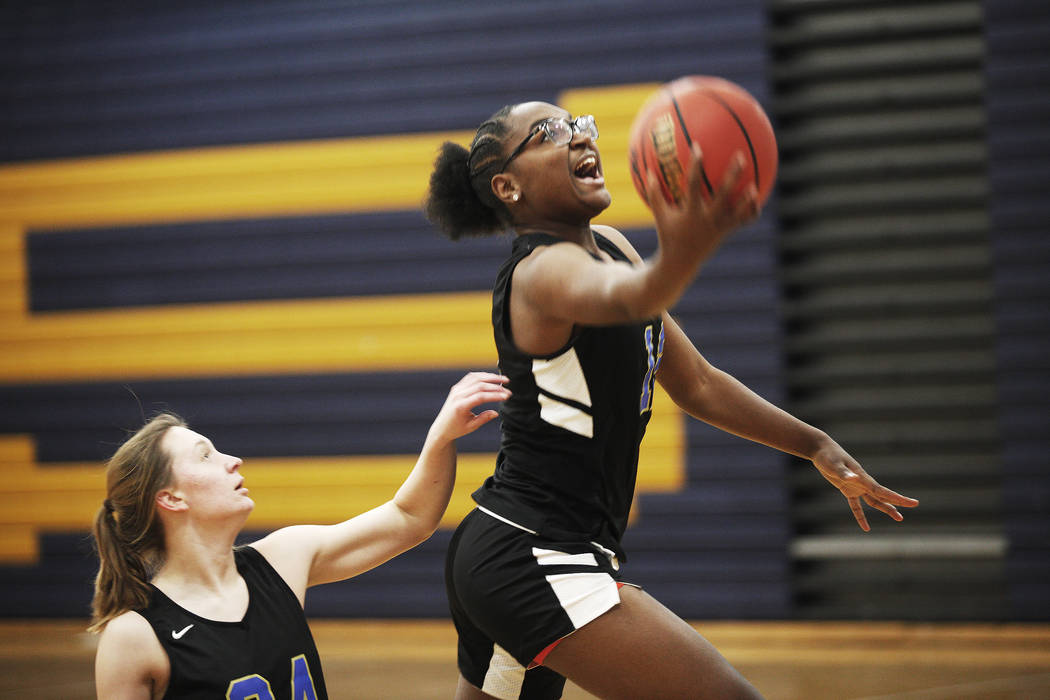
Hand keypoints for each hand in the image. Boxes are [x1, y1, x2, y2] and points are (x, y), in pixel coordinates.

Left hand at [428, 372, 509, 442]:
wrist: (442, 427)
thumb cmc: (456, 429)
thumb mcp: (471, 427)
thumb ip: (484, 418)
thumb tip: (496, 413)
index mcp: (461, 406)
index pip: (481, 397)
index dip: (495, 395)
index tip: (507, 396)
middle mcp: (458, 395)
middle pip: (480, 385)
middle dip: (496, 386)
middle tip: (508, 390)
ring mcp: (456, 389)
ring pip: (476, 378)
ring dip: (491, 377)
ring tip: (504, 380)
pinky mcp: (457, 387)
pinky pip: (471, 377)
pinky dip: (482, 376)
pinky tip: (492, 378)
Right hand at [645, 144, 759, 259]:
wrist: (681, 262)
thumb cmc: (669, 235)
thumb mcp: (660, 216)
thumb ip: (654, 195)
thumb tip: (647, 172)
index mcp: (690, 212)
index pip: (693, 185)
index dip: (695, 166)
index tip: (698, 147)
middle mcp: (707, 218)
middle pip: (723, 195)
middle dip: (732, 176)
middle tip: (740, 157)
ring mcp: (719, 226)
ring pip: (738, 211)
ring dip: (747, 198)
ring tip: (755, 183)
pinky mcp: (726, 232)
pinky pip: (742, 221)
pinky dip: (750, 211)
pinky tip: (757, 198)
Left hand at [811, 442, 918, 530]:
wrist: (821, 450)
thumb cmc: (828, 456)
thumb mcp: (834, 465)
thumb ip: (844, 473)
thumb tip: (854, 478)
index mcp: (862, 478)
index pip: (882, 491)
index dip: (897, 498)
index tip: (913, 503)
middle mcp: (862, 482)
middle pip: (882, 496)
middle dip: (896, 504)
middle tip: (909, 511)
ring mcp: (856, 486)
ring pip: (874, 501)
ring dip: (885, 508)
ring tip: (898, 517)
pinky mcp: (847, 489)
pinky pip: (856, 505)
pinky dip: (860, 516)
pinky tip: (865, 527)